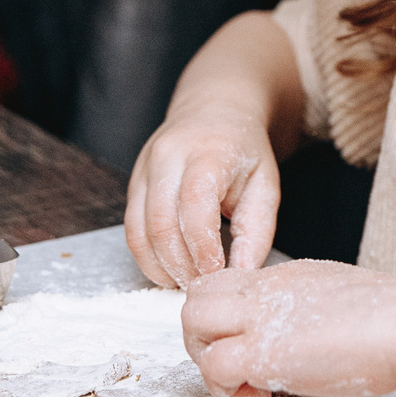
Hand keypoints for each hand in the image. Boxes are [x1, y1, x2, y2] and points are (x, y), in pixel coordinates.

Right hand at [124, 98, 281, 287]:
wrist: (215, 111)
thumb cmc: (243, 151)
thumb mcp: (265, 186)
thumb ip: (256, 232)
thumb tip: (241, 275)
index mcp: (207, 153)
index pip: (195, 205)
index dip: (203, 247)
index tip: (217, 274)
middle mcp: (167, 156)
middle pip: (161, 223)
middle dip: (181, 265)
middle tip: (202, 285)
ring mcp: (144, 169)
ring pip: (139, 230)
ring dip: (160, 266)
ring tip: (186, 282)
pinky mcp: (133, 184)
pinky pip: (131, 229)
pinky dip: (147, 257)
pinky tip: (169, 269)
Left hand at [182, 261, 395, 396]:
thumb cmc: (393, 318)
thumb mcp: (340, 298)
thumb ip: (312, 309)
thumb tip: (310, 333)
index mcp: (284, 279)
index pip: (223, 283)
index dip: (222, 318)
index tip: (247, 344)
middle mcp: (264, 291)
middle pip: (195, 298)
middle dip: (202, 339)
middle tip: (235, 366)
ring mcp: (259, 318)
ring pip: (191, 323)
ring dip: (208, 361)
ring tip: (246, 383)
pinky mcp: (262, 352)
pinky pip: (213, 367)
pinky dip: (227, 389)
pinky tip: (262, 396)